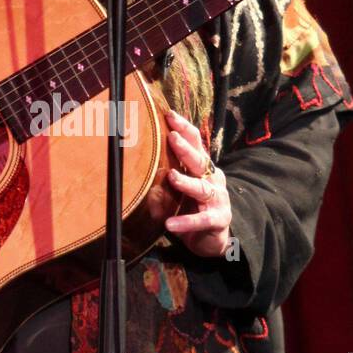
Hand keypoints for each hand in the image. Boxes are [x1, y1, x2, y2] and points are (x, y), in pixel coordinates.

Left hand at [159, 108, 232, 258]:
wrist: (213, 238)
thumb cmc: (191, 208)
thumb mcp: (176, 191)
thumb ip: (162, 180)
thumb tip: (134, 168)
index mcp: (203, 168)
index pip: (196, 143)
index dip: (184, 129)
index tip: (169, 115)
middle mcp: (213, 179)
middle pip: (200, 160)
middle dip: (185, 148)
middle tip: (172, 137)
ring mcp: (218, 199)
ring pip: (201, 188)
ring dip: (186, 182)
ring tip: (172, 177)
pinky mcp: (218, 219)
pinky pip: (201, 220)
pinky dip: (185, 222)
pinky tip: (170, 224)